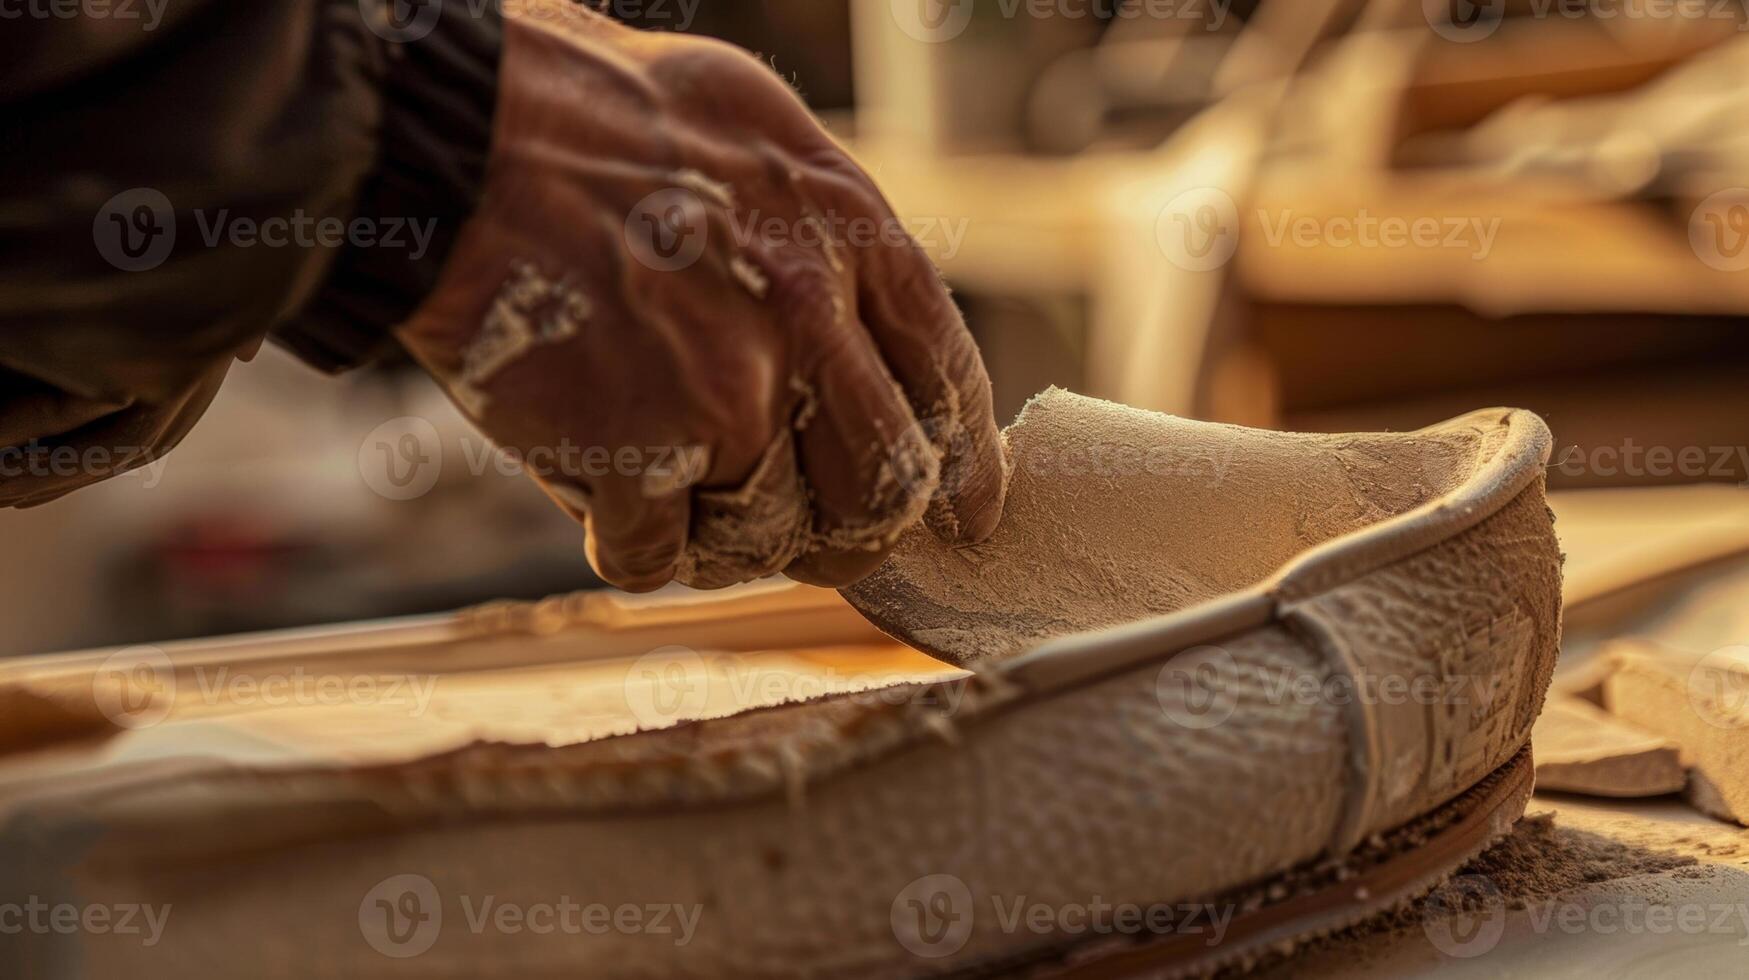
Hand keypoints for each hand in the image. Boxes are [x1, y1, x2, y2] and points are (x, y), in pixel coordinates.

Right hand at [397, 1, 1005, 591]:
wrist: (451, 136)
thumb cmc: (581, 118)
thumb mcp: (752, 131)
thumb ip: (818, 230)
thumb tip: (864, 324)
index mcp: (847, 230)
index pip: (948, 378)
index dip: (966, 466)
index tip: (966, 515)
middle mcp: (810, 317)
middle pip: (884, 487)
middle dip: (857, 533)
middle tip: (817, 541)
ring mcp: (730, 392)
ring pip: (775, 537)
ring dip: (730, 540)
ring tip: (678, 497)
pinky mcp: (641, 453)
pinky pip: (662, 557)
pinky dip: (635, 545)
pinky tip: (605, 499)